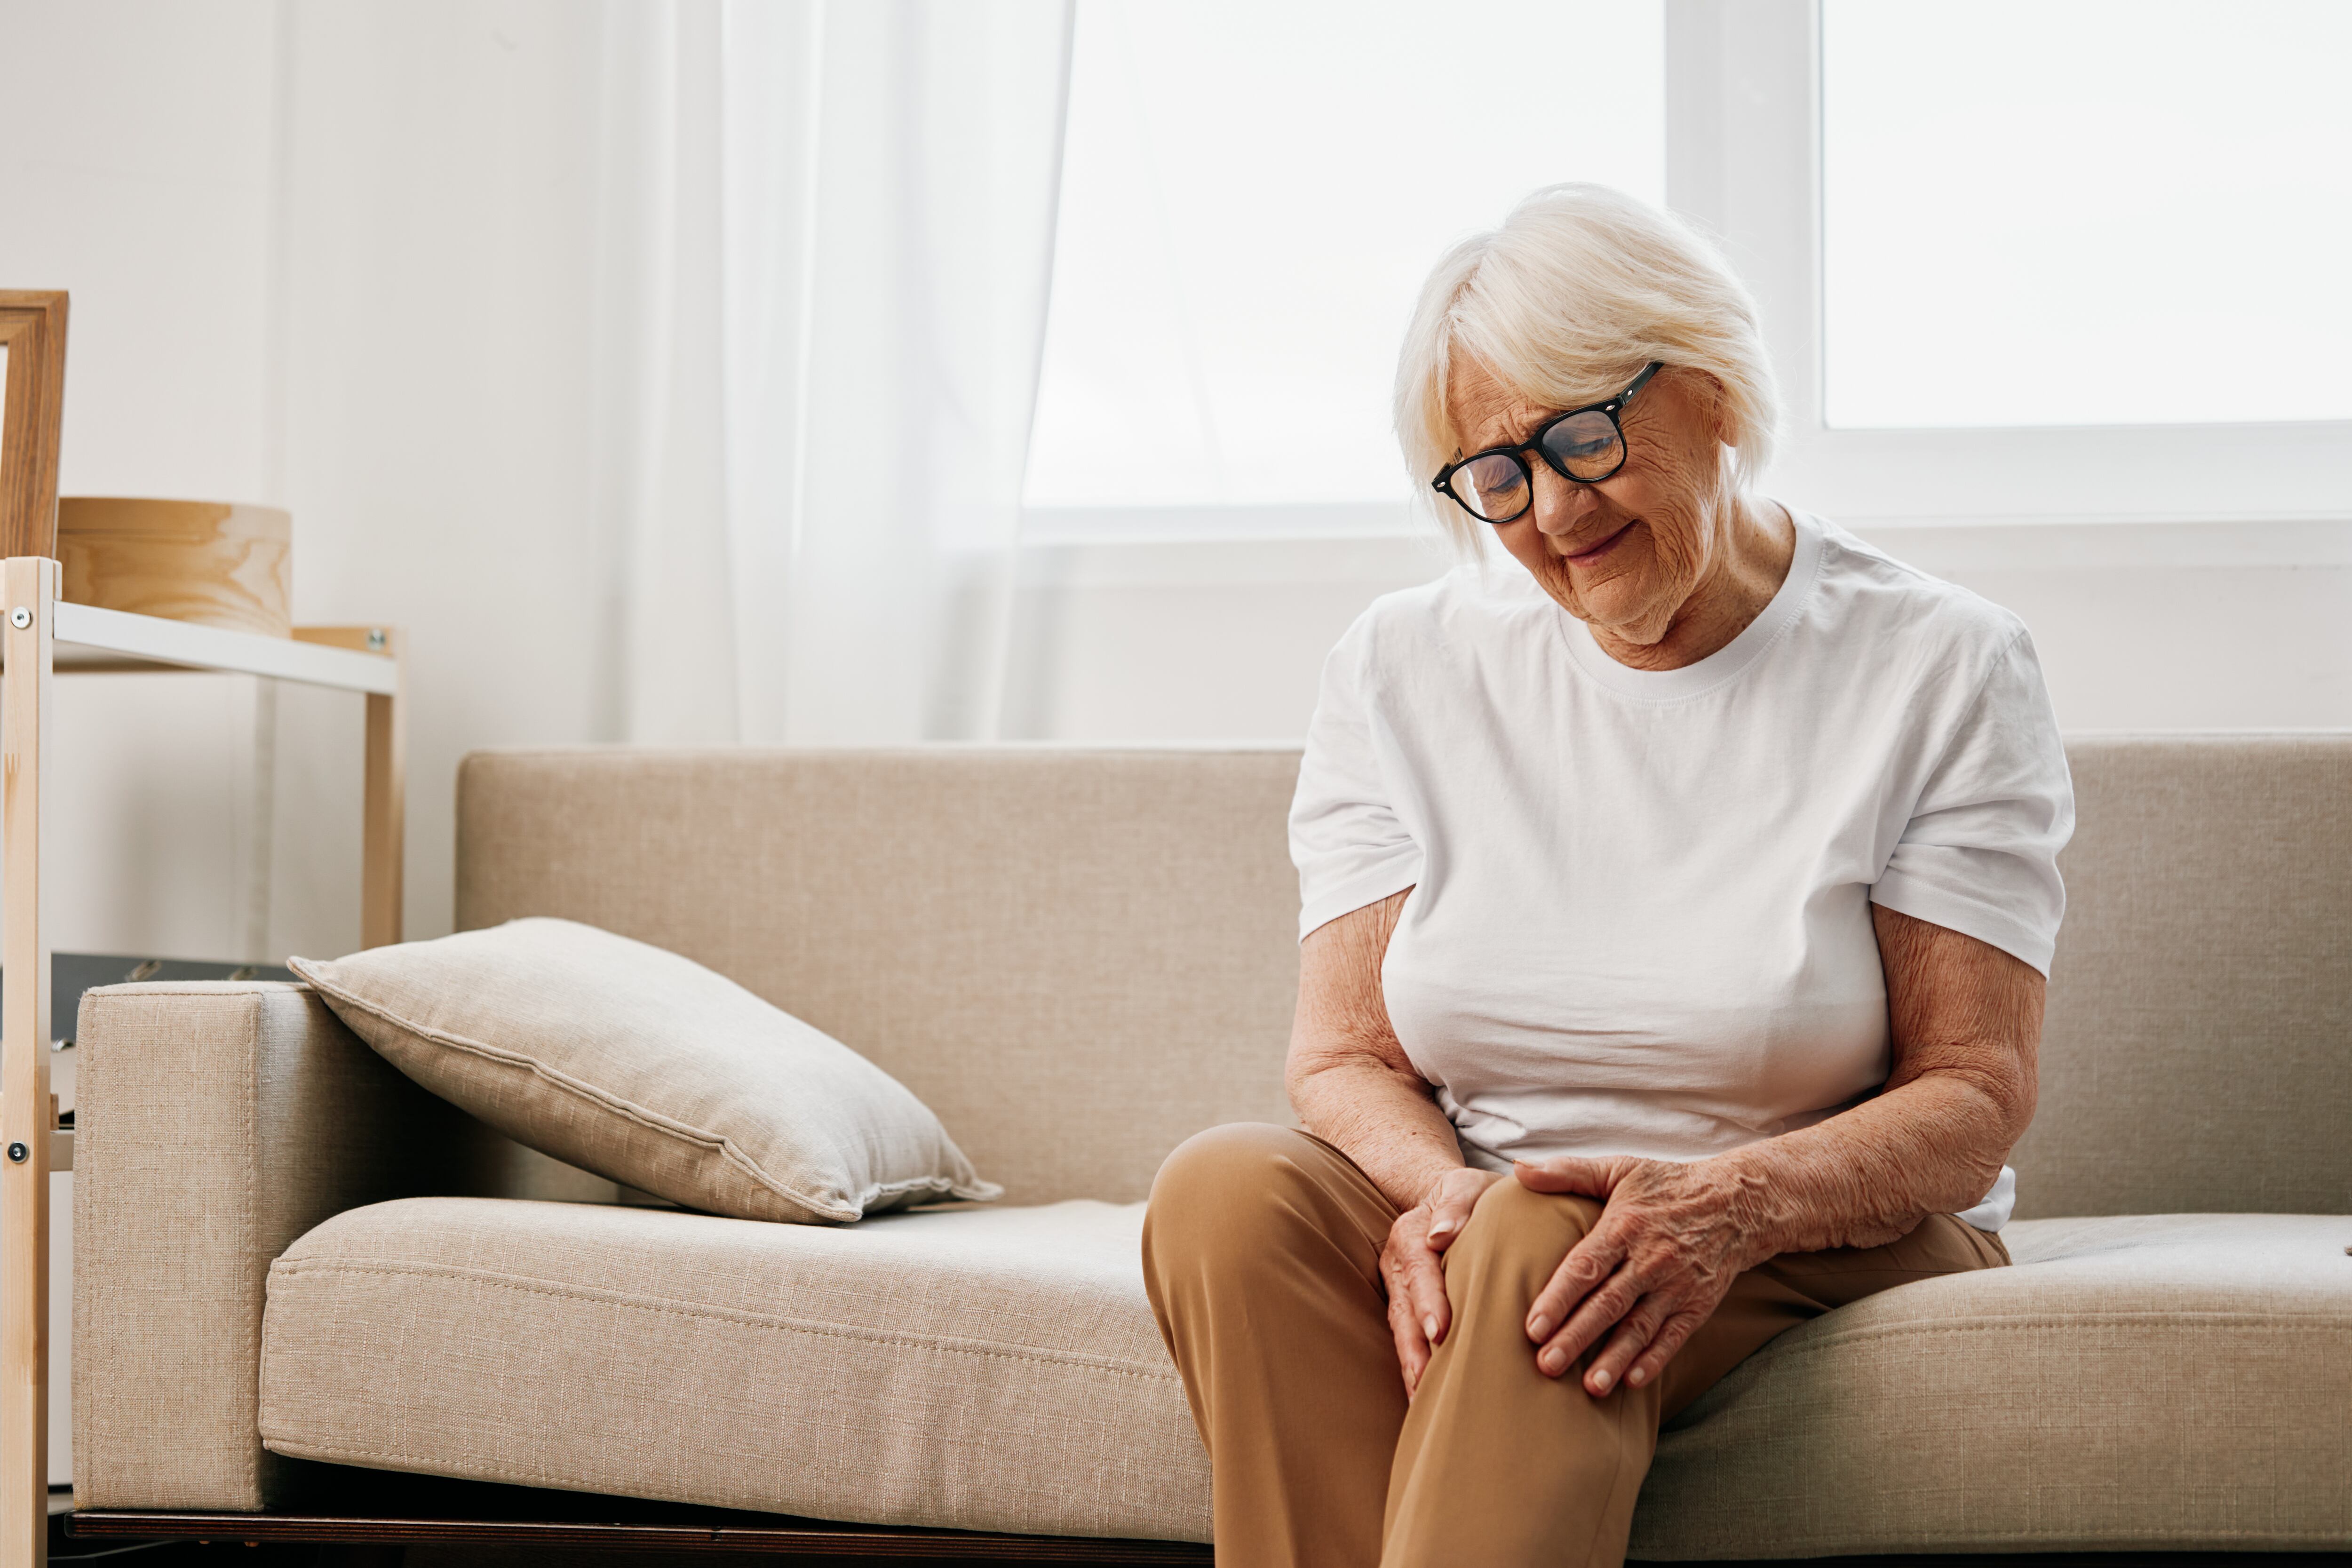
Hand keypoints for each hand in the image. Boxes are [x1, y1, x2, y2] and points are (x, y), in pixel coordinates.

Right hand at [1379, 1166, 1501, 1396]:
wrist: (1457, 1199)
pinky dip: (1414, 1367)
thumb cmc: (1471, 1195)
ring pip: (1401, 1330)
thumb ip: (1457, 1205)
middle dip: (1413, 1347)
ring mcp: (1399, 1288)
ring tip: (1421, 1401)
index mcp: (1410, 1234)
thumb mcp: (1467, 1186)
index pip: (1418, 1269)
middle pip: (1402, 1310)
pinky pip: (1408, 1338)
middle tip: (1426, 1381)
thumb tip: (1441, 1235)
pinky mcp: (1408, 1307)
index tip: (1441, 1331)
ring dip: (1410, 1365)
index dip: (1427, 1301)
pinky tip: (1424, 1397)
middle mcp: (1398, 1264)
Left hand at [1513, 1154, 1766, 1398]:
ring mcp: (1676, 1286)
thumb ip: (1567, 1172)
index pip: (1586, 1267)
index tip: (1532, 1327)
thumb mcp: (1619, 1169)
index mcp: (1624, 1226)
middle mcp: (1650, 1260)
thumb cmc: (1666, 1186)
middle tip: (1546, 1366)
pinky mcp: (1697, 1305)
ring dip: (1613, 1358)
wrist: (1737, 1203)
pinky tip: (1632, 1381)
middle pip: (1608, 1304)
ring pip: (1639, 1327)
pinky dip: (1654, 1360)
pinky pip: (1673, 1337)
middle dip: (1576, 1337)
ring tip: (1590, 1387)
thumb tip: (1519, 1169)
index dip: (1558, 1298)